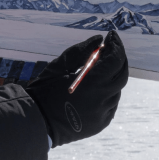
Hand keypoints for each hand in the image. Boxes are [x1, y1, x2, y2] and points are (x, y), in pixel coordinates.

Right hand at [26, 31, 128, 146]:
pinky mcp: (101, 123)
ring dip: (111, 76)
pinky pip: (110, 104)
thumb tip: (99, 40)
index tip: (111, 35)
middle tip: (110, 49)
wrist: (36, 122)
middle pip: (122, 75)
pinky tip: (95, 88)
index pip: (115, 60)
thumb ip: (81, 51)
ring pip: (116, 90)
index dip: (116, 46)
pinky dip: (107, 92)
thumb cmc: (44, 90)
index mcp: (93, 84)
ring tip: (98, 69)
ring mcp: (103, 114)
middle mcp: (103, 100)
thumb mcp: (59, 66)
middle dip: (118, 59)